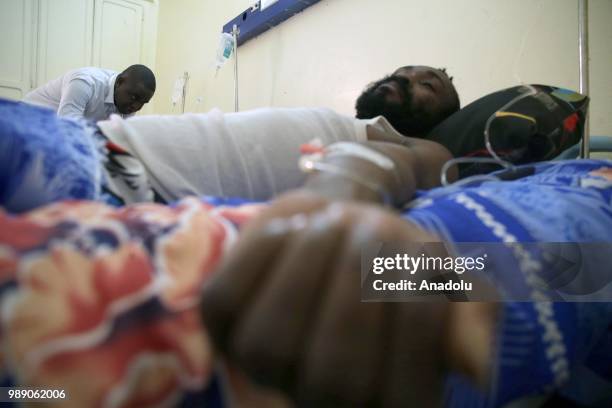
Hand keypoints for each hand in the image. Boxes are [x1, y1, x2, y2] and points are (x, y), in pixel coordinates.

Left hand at [202, 191, 495, 406]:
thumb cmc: (397, 262)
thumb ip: (467, 316)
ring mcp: (263, 367)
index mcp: (386, 396)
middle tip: (372, 225)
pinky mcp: (223, 325)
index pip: (399, 394)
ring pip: (269, 343)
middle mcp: (321, 399)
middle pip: (331, 374)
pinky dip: (260, 252)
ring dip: (308, 266)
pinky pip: (226, 301)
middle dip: (356, 289)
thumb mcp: (443, 280)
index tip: (425, 255)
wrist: (344, 230)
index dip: (417, 323)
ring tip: (335, 219)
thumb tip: (477, 365)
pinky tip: (289, 224)